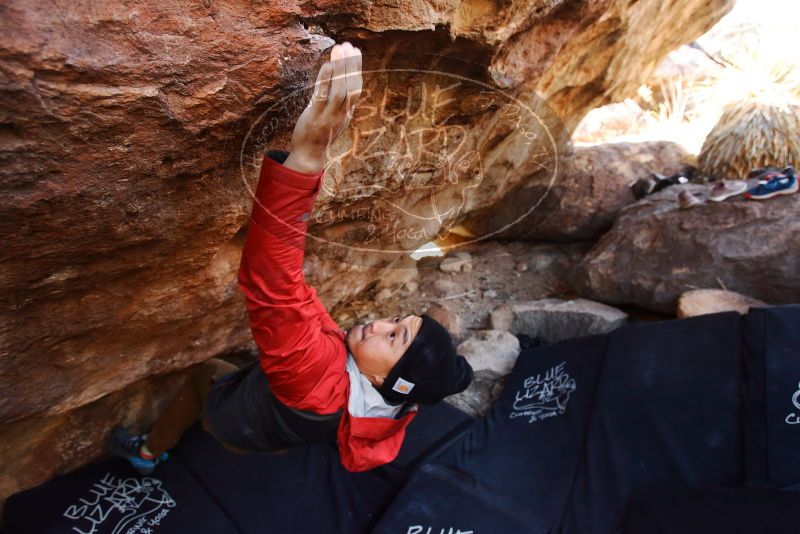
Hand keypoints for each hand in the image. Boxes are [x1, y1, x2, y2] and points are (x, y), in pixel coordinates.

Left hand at [283, 42, 362, 173]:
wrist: (309, 154)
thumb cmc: (321, 133)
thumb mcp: (335, 117)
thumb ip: (341, 101)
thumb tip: (343, 79)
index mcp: (348, 113)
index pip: (357, 87)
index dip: (357, 68)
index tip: (356, 50)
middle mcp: (342, 114)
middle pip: (351, 87)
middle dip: (351, 65)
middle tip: (348, 45)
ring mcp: (329, 117)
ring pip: (340, 90)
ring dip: (341, 69)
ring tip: (339, 50)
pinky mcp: (315, 117)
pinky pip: (322, 96)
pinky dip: (326, 80)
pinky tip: (327, 66)